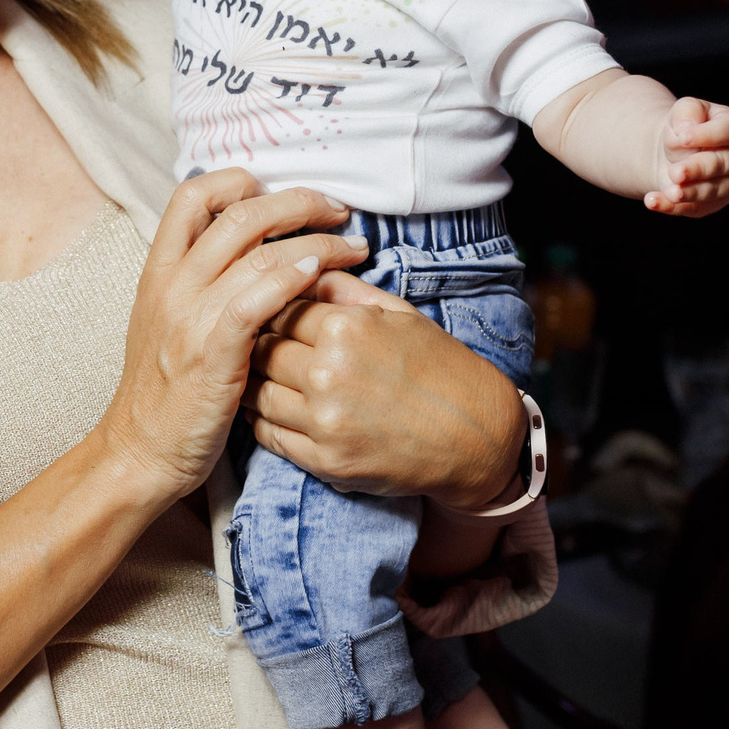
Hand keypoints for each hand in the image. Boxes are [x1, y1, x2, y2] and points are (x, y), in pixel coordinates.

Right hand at [98, 171, 366, 501]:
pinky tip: (321, 274)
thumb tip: (244, 250)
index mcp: (159, 273)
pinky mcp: (213, 355)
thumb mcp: (166, 324)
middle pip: (237, 214)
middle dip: (297, 202)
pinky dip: (292, 278)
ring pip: (256, 252)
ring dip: (316, 241)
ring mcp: (190, 319)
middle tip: (337, 211)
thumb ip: (197, 284)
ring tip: (353, 247)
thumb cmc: (164, 394)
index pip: (191, 196)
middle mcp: (172, 287)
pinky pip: (256, 300)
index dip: (238, 181)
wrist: (140, 453)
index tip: (281, 191)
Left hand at [242, 273, 525, 513]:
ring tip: (255, 374)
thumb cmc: (440, 368)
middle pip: (261, 349)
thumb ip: (345, 289)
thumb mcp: (399, 313)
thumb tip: (304, 267)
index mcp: (345, 328)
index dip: (270, 307)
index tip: (267, 310)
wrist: (476, 436)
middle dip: (255, 344)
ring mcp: (324, 421)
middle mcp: (328, 373)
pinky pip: (269, 435)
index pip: (278, 307)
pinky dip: (261, 420)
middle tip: (252, 342)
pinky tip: (267, 408)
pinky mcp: (324, 460)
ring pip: (257, 392)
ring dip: (252, 382)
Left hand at [645, 94, 728, 215]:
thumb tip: (685, 131)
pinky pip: (691, 208)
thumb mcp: (686, 109)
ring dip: (689, 193)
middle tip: (676, 172)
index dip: (708, 135)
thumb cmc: (686, 125)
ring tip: (671, 191)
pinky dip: (671, 207)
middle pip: (721, 165)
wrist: (674, 150)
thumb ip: (688, 112)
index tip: (683, 137)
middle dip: (697, 169)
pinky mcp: (708, 204)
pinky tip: (652, 201)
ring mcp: (726, 184)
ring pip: (710, 191)